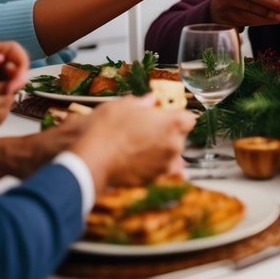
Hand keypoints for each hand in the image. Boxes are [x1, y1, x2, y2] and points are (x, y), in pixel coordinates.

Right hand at [71, 95, 196, 189]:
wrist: (90, 160)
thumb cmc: (106, 129)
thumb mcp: (123, 106)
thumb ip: (142, 102)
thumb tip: (150, 99)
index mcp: (173, 124)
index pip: (189, 118)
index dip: (177, 116)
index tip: (166, 116)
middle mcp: (174, 146)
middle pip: (180, 138)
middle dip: (168, 134)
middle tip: (147, 130)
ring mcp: (164, 165)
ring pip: (171, 157)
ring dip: (162, 152)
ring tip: (141, 147)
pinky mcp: (152, 180)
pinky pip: (159, 172)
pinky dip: (152, 167)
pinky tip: (138, 161)